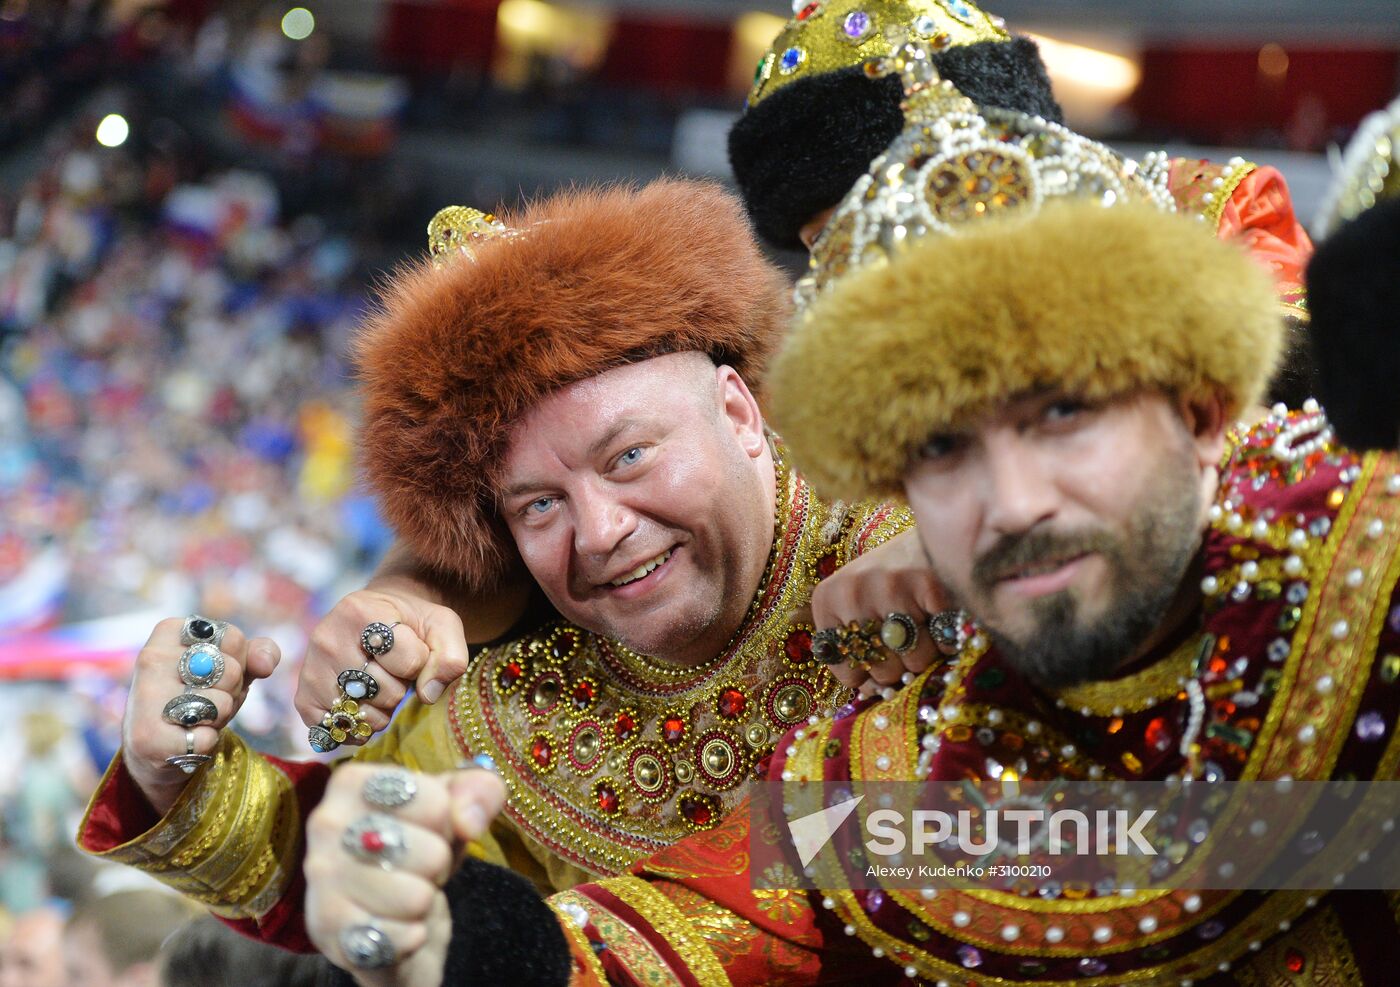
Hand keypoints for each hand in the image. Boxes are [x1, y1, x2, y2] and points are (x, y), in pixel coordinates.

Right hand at [122, 618, 280, 814]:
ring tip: (194, 717)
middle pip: (230, 670)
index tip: (214, 672)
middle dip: (230, 690)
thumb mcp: (232, 667)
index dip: (238, 660)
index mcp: (170, 631)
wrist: (158, 745)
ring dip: (219, 717)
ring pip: (220, 704)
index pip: (233, 637)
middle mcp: (153, 657)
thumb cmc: (198, 695)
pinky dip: (206, 742)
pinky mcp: (148, 737)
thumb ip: (258, 653)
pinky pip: (206, 738)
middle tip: (205, 699)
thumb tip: (266, 664)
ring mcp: (146, 696)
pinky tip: (185, 738)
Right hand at [295, 580, 470, 743]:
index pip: (409, 661)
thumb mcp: (442, 626)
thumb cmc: (411, 623)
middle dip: (401, 686)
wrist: (376, 618)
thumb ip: (449, 656)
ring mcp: (311, 671)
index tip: (412, 648)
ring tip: (378, 684)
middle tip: (392, 668)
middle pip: (385, 692)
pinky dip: (360, 727)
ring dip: (382, 709)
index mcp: (360, 612)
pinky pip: (339, 732)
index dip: (421, 662)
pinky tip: (365, 704)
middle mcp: (327, 639)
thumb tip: (428, 694)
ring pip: (363, 716)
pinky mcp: (304, 699)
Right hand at [304, 764, 506, 986]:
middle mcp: (328, 822)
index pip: (437, 804)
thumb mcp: (456, 809)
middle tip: (415, 867)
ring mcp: (322, 877)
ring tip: (402, 893)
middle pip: (431, 853)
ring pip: (416, 899)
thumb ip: (479, 793)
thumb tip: (469, 822)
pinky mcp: (326, 928)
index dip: (447, 824)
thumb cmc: (419, 847)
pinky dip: (410, 938)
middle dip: (436, 866)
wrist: (384, 912)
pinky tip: (395, 926)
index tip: (425, 829)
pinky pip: (398, 939)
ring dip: (422, 903)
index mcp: (354, 782)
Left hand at [810, 530, 948, 691]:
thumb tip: (868, 692)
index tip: (884, 658)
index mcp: (828, 599)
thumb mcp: (859, 602)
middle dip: (902, 664)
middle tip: (909, 635)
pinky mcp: (929, 584)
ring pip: (915, 662)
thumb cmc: (895, 576)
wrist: (935, 530)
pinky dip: (950, 639)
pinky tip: (943, 615)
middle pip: (882, 671)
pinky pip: (943, 643)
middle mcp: (852, 592)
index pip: (847, 671)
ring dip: (928, 652)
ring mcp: (889, 587)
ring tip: (925, 621)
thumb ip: (855, 646)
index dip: (870, 675)